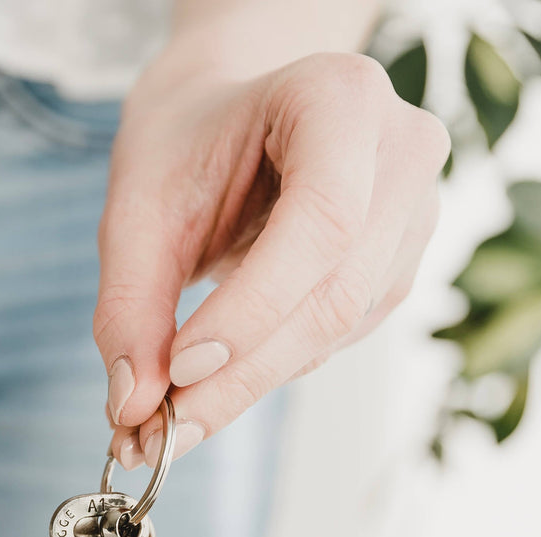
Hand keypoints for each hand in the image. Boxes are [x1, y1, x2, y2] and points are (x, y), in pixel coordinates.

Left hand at [97, 50, 449, 467]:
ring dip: (248, 385)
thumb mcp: (136, 209)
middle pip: (335, 293)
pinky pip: (334, 340)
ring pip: (336, 329)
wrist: (221, 118)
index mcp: (342, 99)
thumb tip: (131, 408)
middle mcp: (399, 153)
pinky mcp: (394, 269)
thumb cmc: (182, 145)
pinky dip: (266, 371)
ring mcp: (410, 215)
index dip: (253, 309)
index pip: (323, 221)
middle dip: (241, 375)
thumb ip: (129, 306)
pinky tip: (213, 379)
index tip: (179, 371)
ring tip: (167, 419)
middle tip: (160, 434)